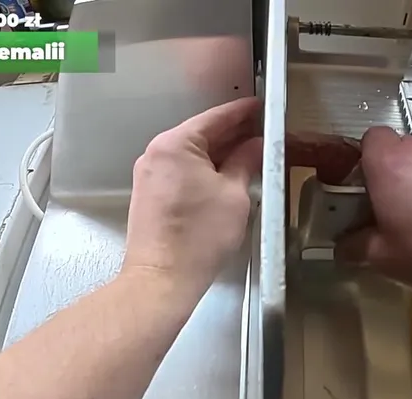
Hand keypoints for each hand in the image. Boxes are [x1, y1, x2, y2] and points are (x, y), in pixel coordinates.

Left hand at [122, 97, 262, 295]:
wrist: (163, 278)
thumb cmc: (198, 237)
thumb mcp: (234, 194)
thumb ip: (246, 162)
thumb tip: (257, 146)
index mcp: (175, 144)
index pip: (215, 117)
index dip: (242, 112)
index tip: (260, 107)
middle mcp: (156, 154)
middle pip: (200, 134)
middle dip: (232, 134)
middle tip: (261, 131)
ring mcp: (150, 175)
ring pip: (190, 155)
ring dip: (218, 154)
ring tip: (249, 155)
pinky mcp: (150, 195)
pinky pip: (181, 172)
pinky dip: (203, 170)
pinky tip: (225, 177)